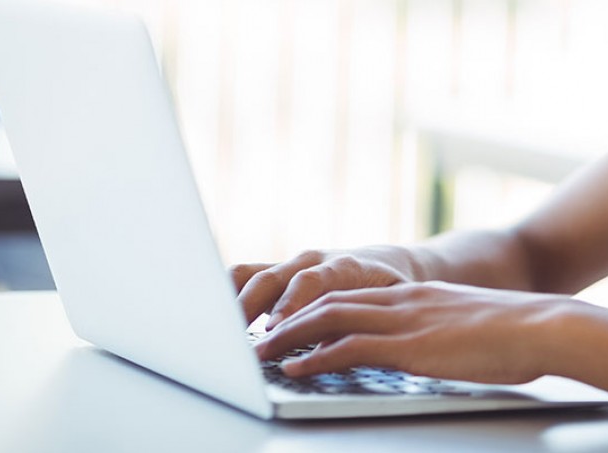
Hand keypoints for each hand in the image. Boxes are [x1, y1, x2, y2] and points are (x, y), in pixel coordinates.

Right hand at [231, 246, 419, 327]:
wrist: (388, 263)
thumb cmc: (391, 288)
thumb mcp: (390, 305)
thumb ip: (362, 321)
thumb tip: (333, 348)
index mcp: (345, 266)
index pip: (313, 281)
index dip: (291, 304)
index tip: (275, 329)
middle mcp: (313, 260)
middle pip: (271, 278)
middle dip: (249, 308)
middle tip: (234, 339)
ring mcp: (291, 265)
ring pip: (250, 274)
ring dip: (231, 302)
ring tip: (216, 332)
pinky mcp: (276, 272)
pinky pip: (244, 276)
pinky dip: (227, 294)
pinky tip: (218, 321)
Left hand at [253, 281, 571, 385]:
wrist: (545, 326)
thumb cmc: (520, 334)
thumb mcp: (472, 324)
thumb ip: (447, 330)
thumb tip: (443, 347)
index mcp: (419, 294)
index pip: (353, 294)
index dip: (316, 306)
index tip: (290, 320)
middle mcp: (405, 300)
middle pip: (331, 301)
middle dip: (290, 317)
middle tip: (258, 334)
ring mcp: (406, 321)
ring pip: (329, 320)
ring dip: (289, 336)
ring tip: (260, 351)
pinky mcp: (410, 346)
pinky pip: (348, 349)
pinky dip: (314, 358)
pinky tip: (294, 370)